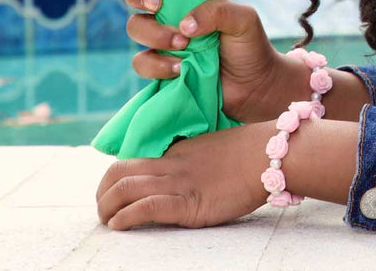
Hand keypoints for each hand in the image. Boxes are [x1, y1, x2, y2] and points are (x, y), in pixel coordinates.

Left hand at [96, 120, 272, 229]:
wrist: (273, 154)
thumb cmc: (254, 155)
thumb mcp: (216, 152)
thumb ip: (196, 162)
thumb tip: (190, 176)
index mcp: (177, 151)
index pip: (132, 160)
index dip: (115, 178)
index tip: (113, 193)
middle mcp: (172, 165)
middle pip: (118, 172)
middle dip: (102, 193)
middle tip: (103, 210)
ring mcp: (179, 183)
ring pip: (125, 187)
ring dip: (107, 207)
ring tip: (107, 221)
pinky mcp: (189, 203)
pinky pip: (146, 206)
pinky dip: (125, 217)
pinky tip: (120, 225)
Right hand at [123, 0, 286, 122]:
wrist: (254, 87)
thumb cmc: (250, 46)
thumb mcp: (243, 19)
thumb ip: (217, 12)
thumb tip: (184, 25)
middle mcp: (171, 15)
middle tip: (158, 6)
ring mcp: (163, 41)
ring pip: (135, 29)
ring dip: (154, 35)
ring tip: (183, 45)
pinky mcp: (160, 68)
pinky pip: (142, 63)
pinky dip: (157, 65)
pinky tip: (181, 69)